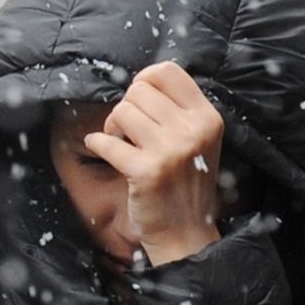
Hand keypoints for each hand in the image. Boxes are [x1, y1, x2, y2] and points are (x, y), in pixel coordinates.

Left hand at [82, 62, 225, 265]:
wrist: (187, 233)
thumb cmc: (187, 182)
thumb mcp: (200, 140)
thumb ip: (180, 110)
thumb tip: (142, 80)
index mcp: (207, 118)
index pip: (168, 71)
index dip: (145, 79)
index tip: (139, 98)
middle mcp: (193, 131)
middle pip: (140, 89)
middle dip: (127, 106)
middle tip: (129, 129)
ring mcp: (170, 151)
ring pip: (122, 111)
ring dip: (113, 125)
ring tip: (121, 142)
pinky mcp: (146, 172)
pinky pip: (106, 141)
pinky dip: (97, 143)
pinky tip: (100, 149)